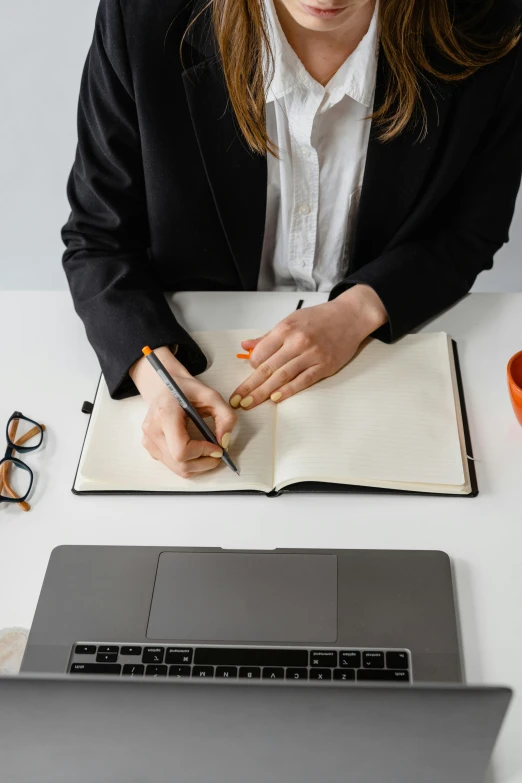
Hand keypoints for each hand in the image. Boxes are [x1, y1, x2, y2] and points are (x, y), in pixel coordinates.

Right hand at [130, 347, 236, 478]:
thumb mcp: (211, 396)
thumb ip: (225, 417)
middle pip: (180, 464)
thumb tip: (224, 442)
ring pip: (176, 469)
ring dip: (198, 466)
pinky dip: (188, 463)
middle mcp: (153, 430)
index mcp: (165, 414)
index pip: (181, 450)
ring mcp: (148, 440)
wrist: (163, 386)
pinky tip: (195, 450)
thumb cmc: (186, 390)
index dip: (202, 453)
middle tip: (218, 453)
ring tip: (209, 452)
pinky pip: (171, 465)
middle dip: (204, 463)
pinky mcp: (150, 447)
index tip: (217, 448)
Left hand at [229, 285, 386, 409]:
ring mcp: (312, 355)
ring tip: (249, 403)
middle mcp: (298, 342)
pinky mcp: (325, 366)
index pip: (261, 352)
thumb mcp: (292, 320)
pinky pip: (303, 381)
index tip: (248, 374)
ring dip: (264, 392)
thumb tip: (246, 346)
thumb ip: (268, 336)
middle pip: (268, 368)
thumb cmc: (320, 318)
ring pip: (282, 377)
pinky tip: (275, 398)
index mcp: (286, 328)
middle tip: (237, 400)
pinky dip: (288, 390)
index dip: (251, 366)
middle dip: (250, 386)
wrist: (350, 316)